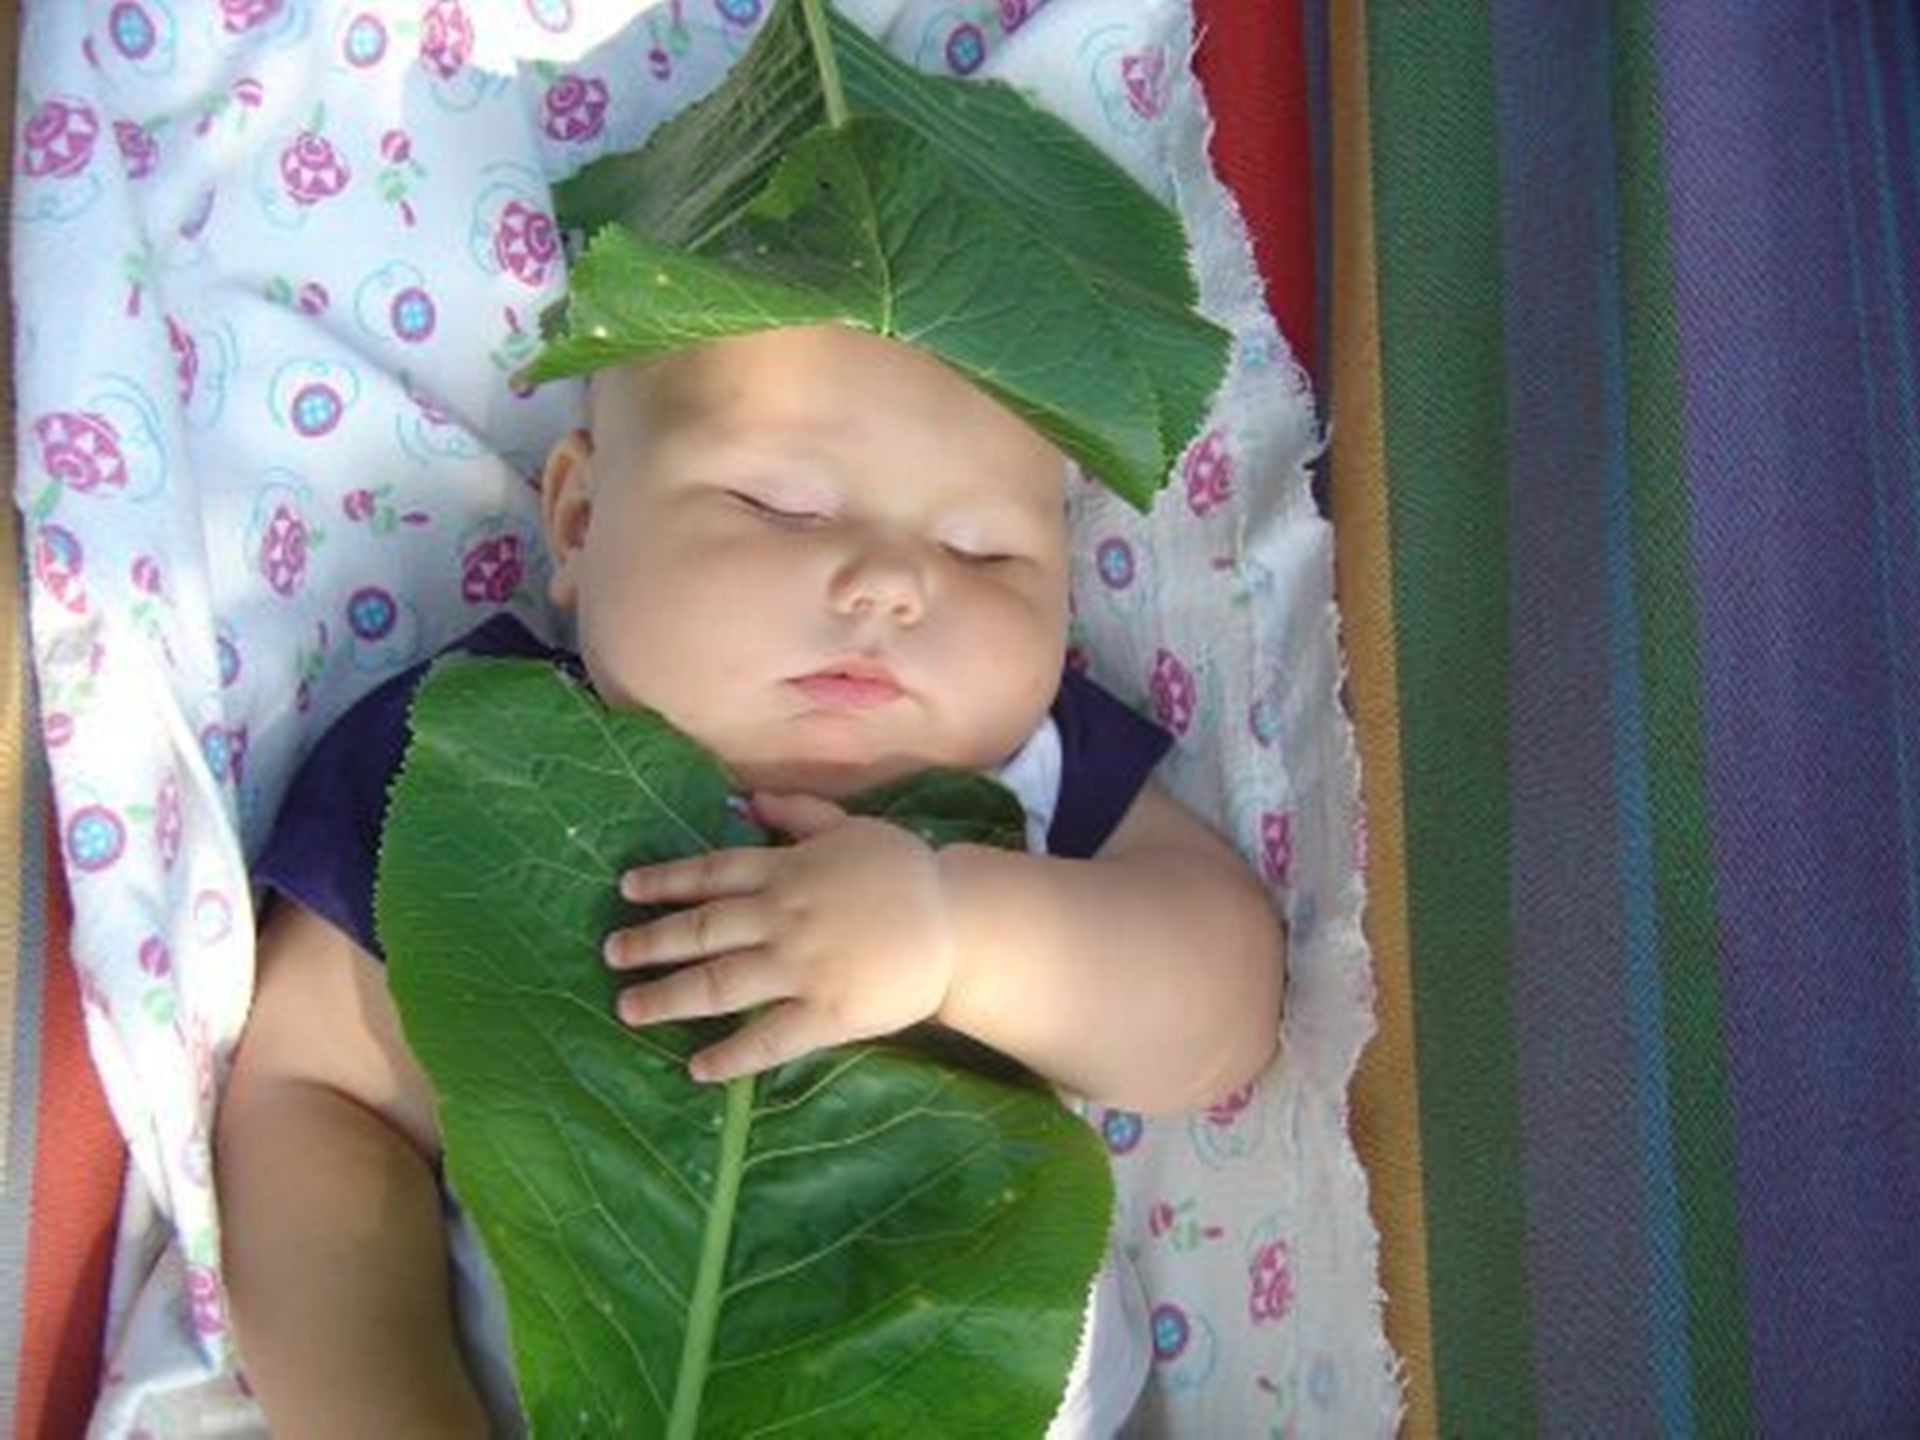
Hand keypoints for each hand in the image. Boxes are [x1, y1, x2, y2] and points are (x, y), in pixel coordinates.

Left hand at [604, 792, 956, 1083]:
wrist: (959, 924)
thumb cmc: (906, 873)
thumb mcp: (852, 827)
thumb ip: (800, 814)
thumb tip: (752, 801)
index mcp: (788, 871)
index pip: (712, 874)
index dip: (666, 882)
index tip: (627, 889)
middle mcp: (784, 918)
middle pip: (702, 930)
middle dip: (651, 941)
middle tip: (612, 953)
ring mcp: (802, 968)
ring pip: (720, 985)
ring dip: (668, 997)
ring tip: (630, 1008)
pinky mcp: (827, 1014)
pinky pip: (769, 1039)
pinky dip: (730, 1057)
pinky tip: (696, 1068)